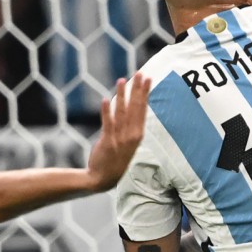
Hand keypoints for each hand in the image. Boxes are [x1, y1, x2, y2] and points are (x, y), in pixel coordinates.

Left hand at [87, 74, 151, 190]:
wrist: (103, 179)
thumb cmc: (116, 160)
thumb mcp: (129, 144)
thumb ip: (131, 127)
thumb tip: (133, 108)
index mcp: (138, 134)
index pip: (143, 109)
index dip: (145, 93)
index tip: (148, 78)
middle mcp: (131, 135)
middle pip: (135, 107)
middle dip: (137, 89)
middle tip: (140, 73)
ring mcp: (119, 138)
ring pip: (122, 112)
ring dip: (122, 95)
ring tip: (122, 80)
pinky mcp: (107, 141)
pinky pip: (107, 123)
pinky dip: (106, 111)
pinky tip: (105, 99)